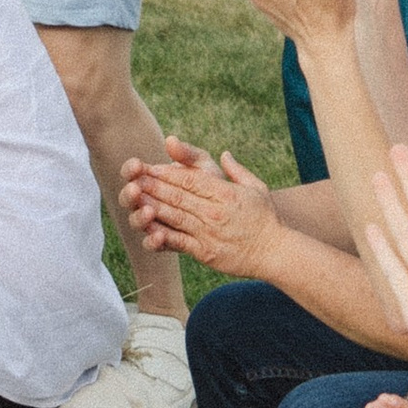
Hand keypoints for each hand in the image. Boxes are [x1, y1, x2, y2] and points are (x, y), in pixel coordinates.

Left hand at [116, 135, 280, 276]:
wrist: (275, 253)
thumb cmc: (266, 219)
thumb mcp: (256, 188)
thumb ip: (237, 171)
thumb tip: (224, 154)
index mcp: (225, 192)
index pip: (189, 179)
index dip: (166, 172)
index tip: (148, 167)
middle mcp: (214, 211)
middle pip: (177, 195)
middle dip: (152, 186)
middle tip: (131, 178)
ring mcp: (208, 232)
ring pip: (174, 216)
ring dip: (151, 206)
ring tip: (133, 199)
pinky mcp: (205, 252)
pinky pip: (178, 241)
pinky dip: (161, 235)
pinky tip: (146, 229)